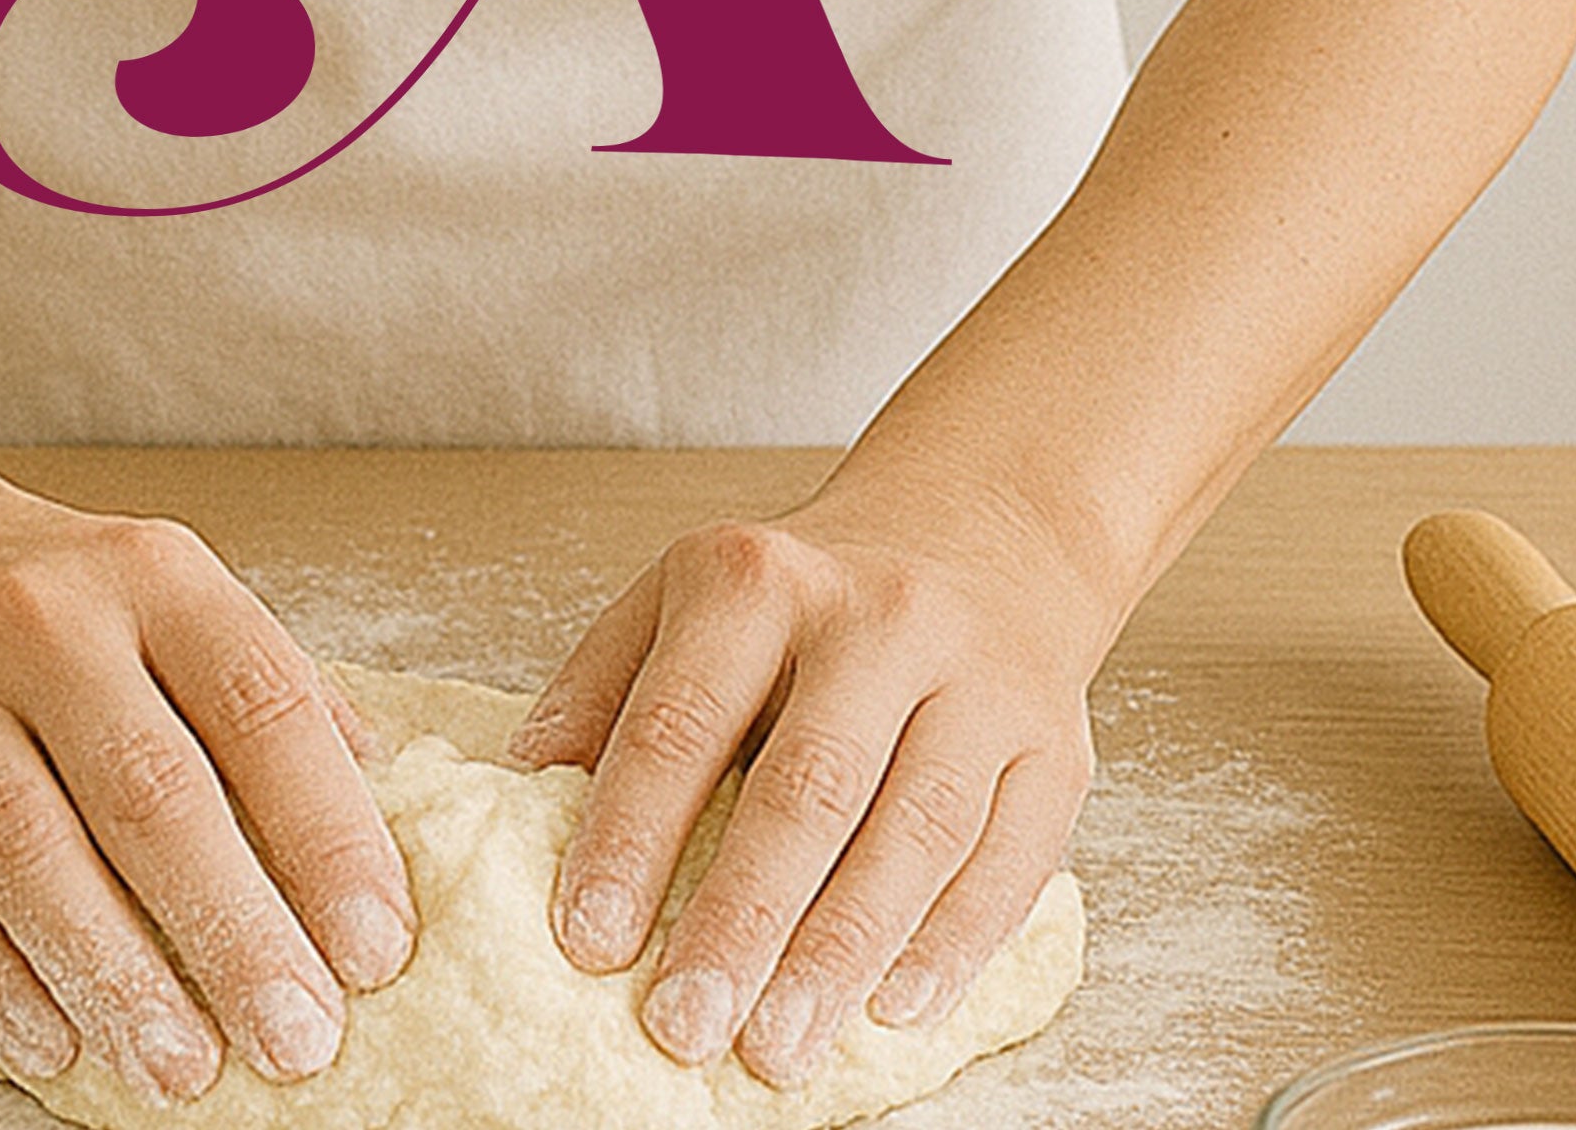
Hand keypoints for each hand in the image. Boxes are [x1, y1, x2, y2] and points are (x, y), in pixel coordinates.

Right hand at [0, 433, 417, 1102]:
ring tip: (184, 1071)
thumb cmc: (29, 587)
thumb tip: (379, 790)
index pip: (263, 704)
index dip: (329, 834)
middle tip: (300, 1041)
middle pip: (153, 793)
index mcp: (149, 572)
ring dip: (116, 979)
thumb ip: (254, 684)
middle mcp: (42, 619)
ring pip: (32, 855)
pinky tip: (57, 1044)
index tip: (377, 949)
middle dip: (235, 933)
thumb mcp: (154, 588)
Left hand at [503, 466, 1109, 1089]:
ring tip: (778, 1047)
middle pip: (807, 783)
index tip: (587, 942)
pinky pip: (1011, 856)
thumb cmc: (808, 596)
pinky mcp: (1053, 743)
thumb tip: (522, 788)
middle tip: (681, 1028)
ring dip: (843, 951)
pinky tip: (896, 1008)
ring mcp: (978, 677)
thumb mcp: (684, 596)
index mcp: (759, 578)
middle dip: (740, 918)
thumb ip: (602, 687)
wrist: (981, 528)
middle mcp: (876, 616)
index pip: (682, 717)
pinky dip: (955, 942)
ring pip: (917, 827)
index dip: (632, 835)